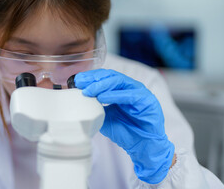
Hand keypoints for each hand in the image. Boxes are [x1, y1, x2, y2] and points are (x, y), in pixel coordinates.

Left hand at [75, 69, 174, 183]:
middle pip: (111, 76)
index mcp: (121, 89)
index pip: (104, 77)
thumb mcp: (105, 117)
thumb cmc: (125, 131)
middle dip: (94, 79)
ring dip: (102, 85)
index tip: (76, 81)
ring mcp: (139, 92)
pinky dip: (114, 95)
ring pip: (119, 81)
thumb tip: (78, 102)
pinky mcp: (147, 100)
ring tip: (88, 91)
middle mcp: (130, 87)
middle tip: (80, 83)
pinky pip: (130, 95)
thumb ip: (95, 108)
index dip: (90, 77)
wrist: (143, 147)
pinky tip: (102, 98)